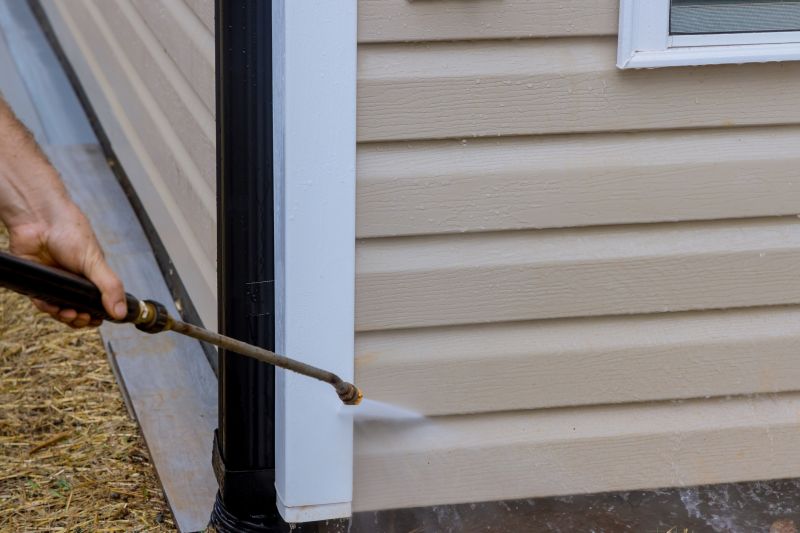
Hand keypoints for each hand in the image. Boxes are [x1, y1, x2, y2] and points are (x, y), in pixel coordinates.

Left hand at [8, 204, 125, 327]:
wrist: (40, 220)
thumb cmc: (70, 233)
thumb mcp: (95, 262)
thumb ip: (110, 287)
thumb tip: (121, 312)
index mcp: (92, 277)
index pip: (97, 303)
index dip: (97, 315)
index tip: (97, 319)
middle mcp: (74, 282)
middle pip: (79, 311)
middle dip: (81, 319)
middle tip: (82, 317)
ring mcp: (56, 283)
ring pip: (60, 310)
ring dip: (64, 316)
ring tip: (68, 313)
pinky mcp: (37, 282)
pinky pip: (42, 302)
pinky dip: (47, 308)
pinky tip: (53, 305)